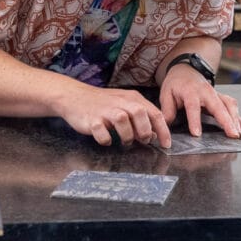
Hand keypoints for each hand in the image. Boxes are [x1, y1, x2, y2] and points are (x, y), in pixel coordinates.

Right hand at [55, 84, 171, 147]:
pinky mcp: (92, 120)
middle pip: (140, 114)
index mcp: (132, 98)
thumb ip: (141, 117)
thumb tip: (155, 133)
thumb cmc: (103, 103)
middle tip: (142, 141)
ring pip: (123, 121)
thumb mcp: (125, 104)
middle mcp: (120, 102)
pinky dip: (106, 140)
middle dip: (144, 131)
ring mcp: (105, 111)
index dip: (163, 130)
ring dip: (127, 136)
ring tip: (125, 141)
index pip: (154, 113)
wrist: (74, 96)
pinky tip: (107, 140)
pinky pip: (102, 133)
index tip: (166, 144)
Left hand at [159, 64, 240, 137]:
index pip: (193, 106)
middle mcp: (206, 92)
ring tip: (238, 134)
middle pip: (218, 106)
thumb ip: (168, 110)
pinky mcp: (221, 97)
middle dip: (226, 121)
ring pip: (229, 105)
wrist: (186, 69)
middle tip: (232, 134)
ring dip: (235, 119)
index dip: (195, 120)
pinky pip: (233, 106)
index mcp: (190, 91)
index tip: (196, 133)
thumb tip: (166, 126)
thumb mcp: (166, 94)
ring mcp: (216, 94)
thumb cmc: (176, 83)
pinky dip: (240, 117)